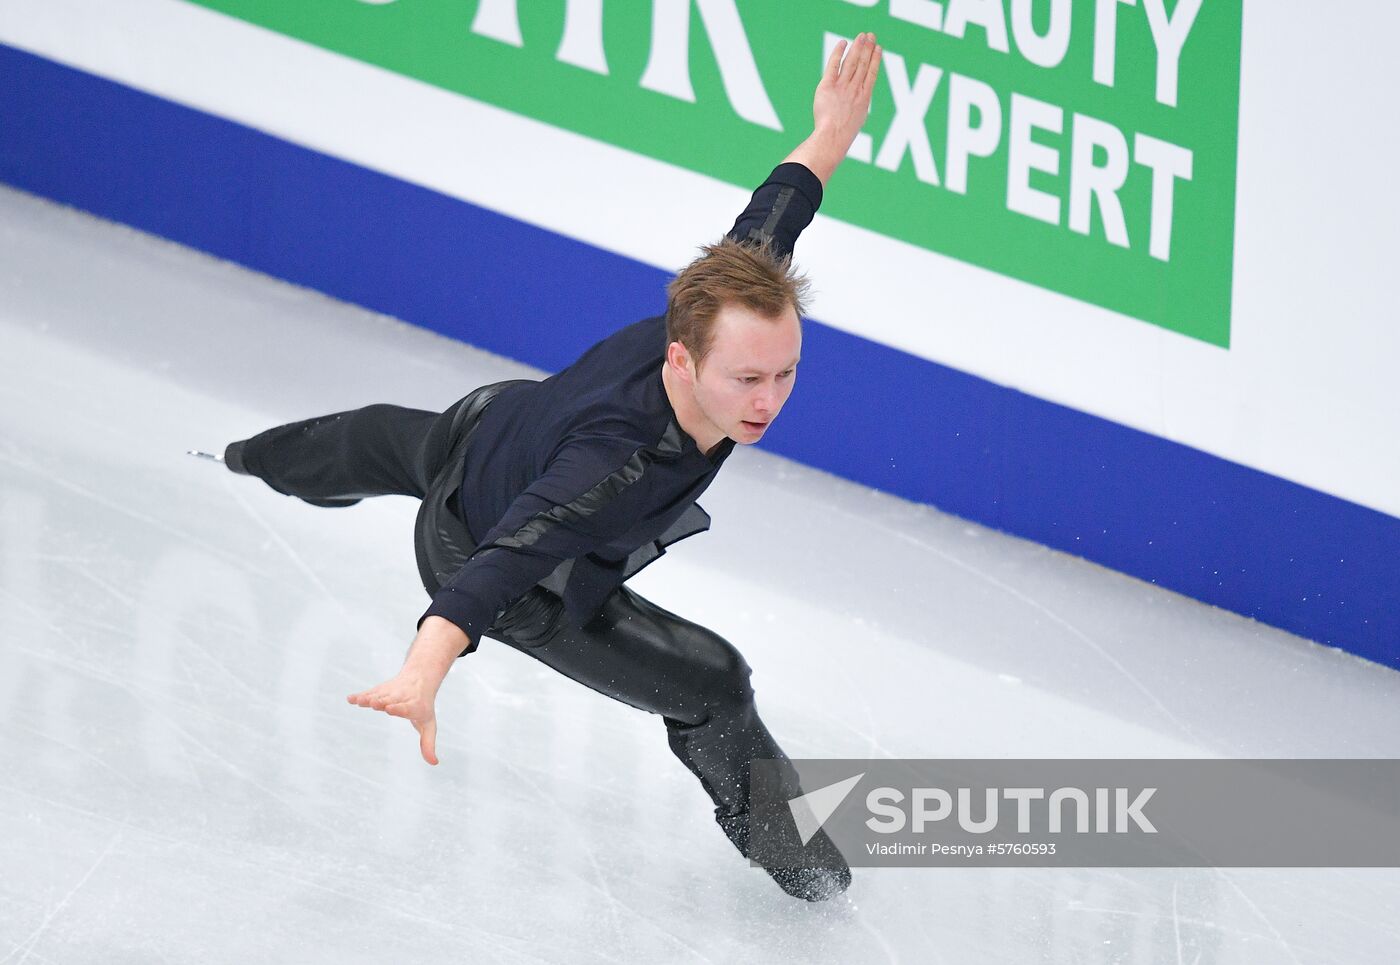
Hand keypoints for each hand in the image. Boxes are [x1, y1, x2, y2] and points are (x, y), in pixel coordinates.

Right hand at [346, 617, 468, 765]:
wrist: (420, 679)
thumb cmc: (423, 707)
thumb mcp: (429, 725)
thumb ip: (427, 743)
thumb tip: (434, 763)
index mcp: (415, 706)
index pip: (406, 708)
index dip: (398, 708)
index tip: (390, 708)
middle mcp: (402, 697)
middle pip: (390, 700)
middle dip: (382, 702)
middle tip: (375, 704)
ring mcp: (390, 693)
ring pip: (379, 695)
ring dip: (369, 698)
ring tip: (361, 701)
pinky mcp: (380, 690)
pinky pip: (369, 693)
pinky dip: (360, 696)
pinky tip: (350, 699)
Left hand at [814, 32, 881, 151]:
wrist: (833, 137)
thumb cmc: (843, 135)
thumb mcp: (857, 120)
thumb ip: (857, 107)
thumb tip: (858, 105)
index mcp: (864, 98)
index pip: (871, 74)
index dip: (875, 60)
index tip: (878, 48)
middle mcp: (855, 89)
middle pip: (863, 64)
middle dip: (867, 48)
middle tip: (871, 35)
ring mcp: (843, 87)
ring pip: (852, 62)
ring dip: (858, 47)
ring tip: (862, 36)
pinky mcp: (828, 86)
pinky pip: (834, 65)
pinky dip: (838, 53)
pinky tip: (843, 43)